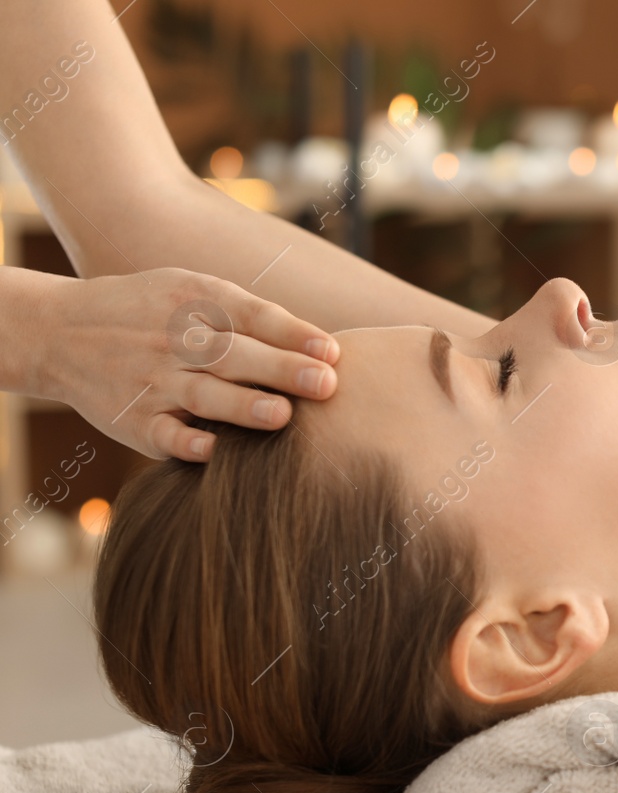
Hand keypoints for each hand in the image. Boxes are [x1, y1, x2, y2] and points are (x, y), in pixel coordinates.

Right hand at [33, 267, 339, 460]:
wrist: (60, 332)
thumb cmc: (152, 314)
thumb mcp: (190, 291)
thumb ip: (247, 315)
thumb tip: (319, 348)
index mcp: (195, 303)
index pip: (251, 316)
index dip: (293, 334)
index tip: (332, 353)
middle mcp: (176, 341)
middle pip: (233, 355)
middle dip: (281, 370)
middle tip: (327, 385)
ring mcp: (155, 382)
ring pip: (204, 396)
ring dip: (243, 407)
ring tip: (282, 416)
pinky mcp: (137, 420)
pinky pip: (165, 434)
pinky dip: (188, 444)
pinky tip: (215, 451)